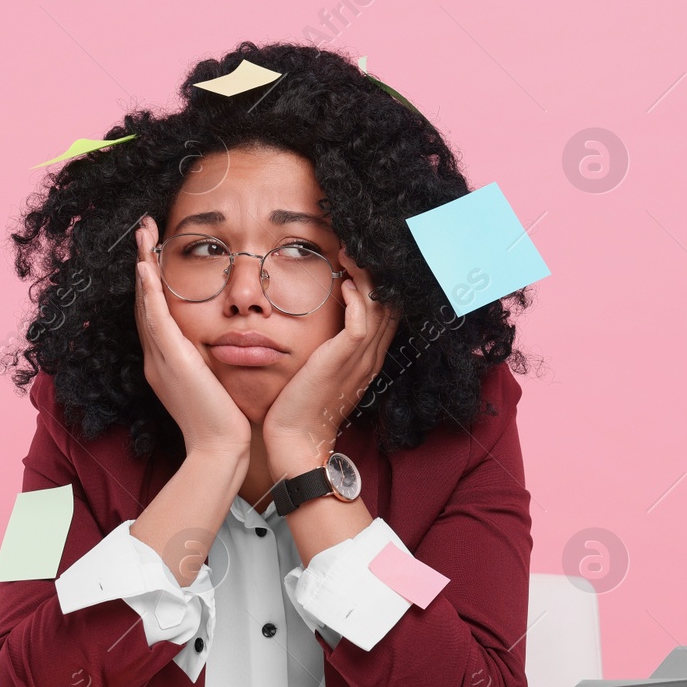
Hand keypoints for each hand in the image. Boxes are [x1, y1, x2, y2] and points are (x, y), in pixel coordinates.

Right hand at [133, 216, 251, 457]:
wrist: (220, 449)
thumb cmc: (224, 420)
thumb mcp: (214, 382)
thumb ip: (209, 362)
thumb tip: (221, 344)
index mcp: (166, 361)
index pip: (155, 312)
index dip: (152, 281)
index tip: (154, 252)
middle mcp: (156, 357)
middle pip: (144, 301)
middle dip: (142, 263)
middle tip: (142, 229)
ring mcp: (160, 358)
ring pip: (145, 302)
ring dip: (143, 265)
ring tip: (142, 234)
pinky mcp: (172, 360)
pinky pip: (155, 318)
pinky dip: (149, 291)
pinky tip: (145, 267)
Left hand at [263, 246, 398, 467]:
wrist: (297, 439)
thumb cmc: (300, 407)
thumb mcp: (321, 372)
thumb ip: (327, 348)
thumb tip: (321, 324)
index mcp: (368, 358)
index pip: (386, 312)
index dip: (378, 284)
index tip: (360, 260)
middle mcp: (370, 356)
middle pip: (390, 305)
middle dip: (377, 273)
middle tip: (358, 247)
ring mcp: (361, 359)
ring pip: (379, 308)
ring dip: (366, 277)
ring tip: (351, 254)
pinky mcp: (344, 360)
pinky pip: (361, 323)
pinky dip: (356, 300)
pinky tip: (345, 284)